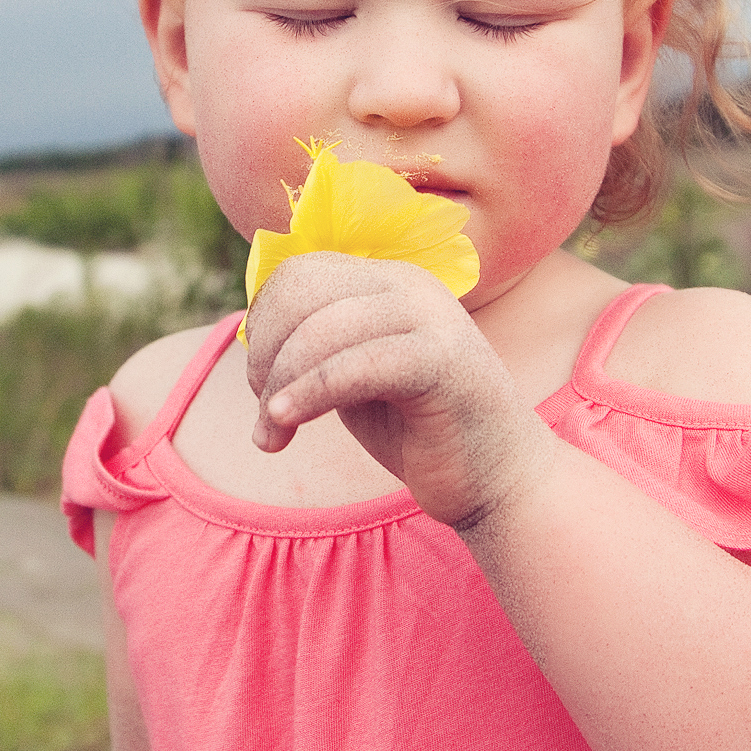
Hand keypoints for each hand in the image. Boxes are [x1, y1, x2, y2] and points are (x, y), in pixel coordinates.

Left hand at [243, 252, 552, 531]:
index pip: (299, 270)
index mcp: (388, 279)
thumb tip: (251, 329)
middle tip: (265, 411)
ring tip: (272, 435)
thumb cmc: (420, 430)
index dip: (262, 323)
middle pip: (302, 290)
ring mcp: (431, 318)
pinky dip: (308, 394)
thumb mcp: (355, 374)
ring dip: (278, 387)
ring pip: (321, 329)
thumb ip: (317, 343)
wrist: (499, 479)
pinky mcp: (442, 361)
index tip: (261, 381)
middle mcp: (410, 284)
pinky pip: (355, 365)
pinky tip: (284, 425)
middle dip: (264, 353)